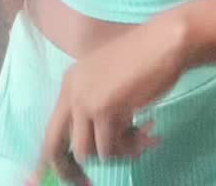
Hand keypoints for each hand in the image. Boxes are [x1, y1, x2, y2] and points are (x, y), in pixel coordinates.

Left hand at [28, 10, 188, 184]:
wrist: (165, 43)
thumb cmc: (145, 60)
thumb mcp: (109, 85)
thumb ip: (96, 111)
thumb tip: (93, 151)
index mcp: (70, 83)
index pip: (51, 130)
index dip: (54, 160)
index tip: (63, 180)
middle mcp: (71, 91)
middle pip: (56, 147)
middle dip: (70, 171)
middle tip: (87, 185)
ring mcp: (85, 100)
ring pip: (88, 152)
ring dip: (114, 153)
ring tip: (139, 139)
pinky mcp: (103, 110)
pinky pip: (109, 149)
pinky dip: (130, 148)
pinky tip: (148, 133)